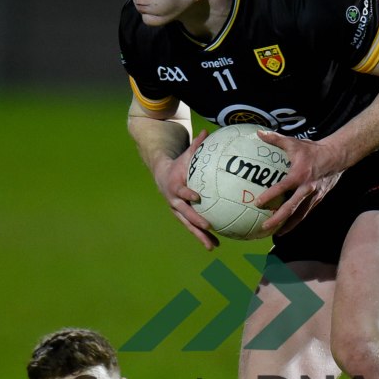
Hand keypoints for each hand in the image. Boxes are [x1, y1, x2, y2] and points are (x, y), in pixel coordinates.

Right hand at [153, 129, 219, 249]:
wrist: (162, 175)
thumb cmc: (179, 164)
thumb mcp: (187, 155)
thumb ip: (197, 146)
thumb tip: (208, 131)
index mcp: (175, 186)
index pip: (182, 191)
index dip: (188, 194)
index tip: (197, 197)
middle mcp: (175, 201)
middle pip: (185, 214)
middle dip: (196, 221)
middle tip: (208, 227)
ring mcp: (177, 211)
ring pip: (188, 225)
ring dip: (200, 236)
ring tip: (212, 246)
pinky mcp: (182, 217)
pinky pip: (192, 227)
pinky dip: (203, 236)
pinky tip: (215, 244)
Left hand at [254, 131, 343, 234]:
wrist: (337, 156)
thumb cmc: (312, 150)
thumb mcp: (294, 143)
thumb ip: (275, 139)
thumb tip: (258, 133)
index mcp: (298, 175)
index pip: (281, 187)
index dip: (270, 196)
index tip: (257, 203)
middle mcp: (306, 188)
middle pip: (291, 208)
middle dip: (278, 219)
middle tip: (264, 227)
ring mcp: (313, 196)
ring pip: (300, 214)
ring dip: (288, 225)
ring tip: (276, 233)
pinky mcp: (318, 199)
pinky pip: (306, 212)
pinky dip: (296, 221)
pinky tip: (288, 227)